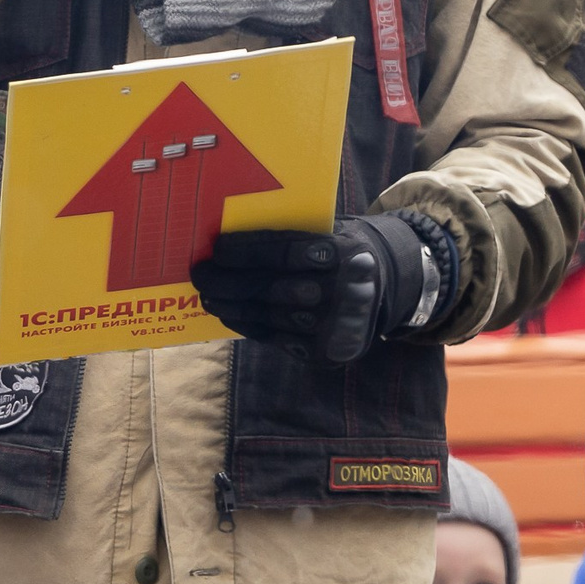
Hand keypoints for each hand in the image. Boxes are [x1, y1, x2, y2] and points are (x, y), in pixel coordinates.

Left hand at [192, 216, 446, 364]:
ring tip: (207, 296)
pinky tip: (229, 314)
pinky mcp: (326, 351)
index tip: (216, 249)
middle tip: (200, 274)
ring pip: (268, 315)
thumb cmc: (340, 250)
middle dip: (227, 282)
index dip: (246, 252)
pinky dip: (248, 326)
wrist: (384, 286)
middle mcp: (340, 291)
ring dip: (231, 306)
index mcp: (342, 253)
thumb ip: (291, 235)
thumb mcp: (329, 232)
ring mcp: (334, 326)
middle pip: (269, 287)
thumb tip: (229, 238)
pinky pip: (276, 338)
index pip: (283, 252)